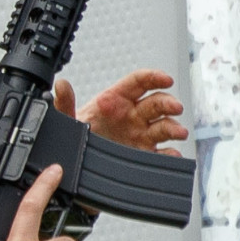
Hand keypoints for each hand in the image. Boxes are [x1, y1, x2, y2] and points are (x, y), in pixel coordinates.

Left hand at [59, 68, 188, 154]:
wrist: (75, 162)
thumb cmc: (75, 134)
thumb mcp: (67, 118)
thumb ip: (65, 102)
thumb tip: (60, 85)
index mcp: (116, 100)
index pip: (139, 82)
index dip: (154, 78)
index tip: (165, 79)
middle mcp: (132, 115)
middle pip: (156, 103)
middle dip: (168, 103)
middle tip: (174, 108)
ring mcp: (139, 134)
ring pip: (162, 126)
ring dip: (173, 128)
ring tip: (179, 133)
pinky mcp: (142, 153)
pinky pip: (160, 153)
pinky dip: (169, 155)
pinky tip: (173, 155)